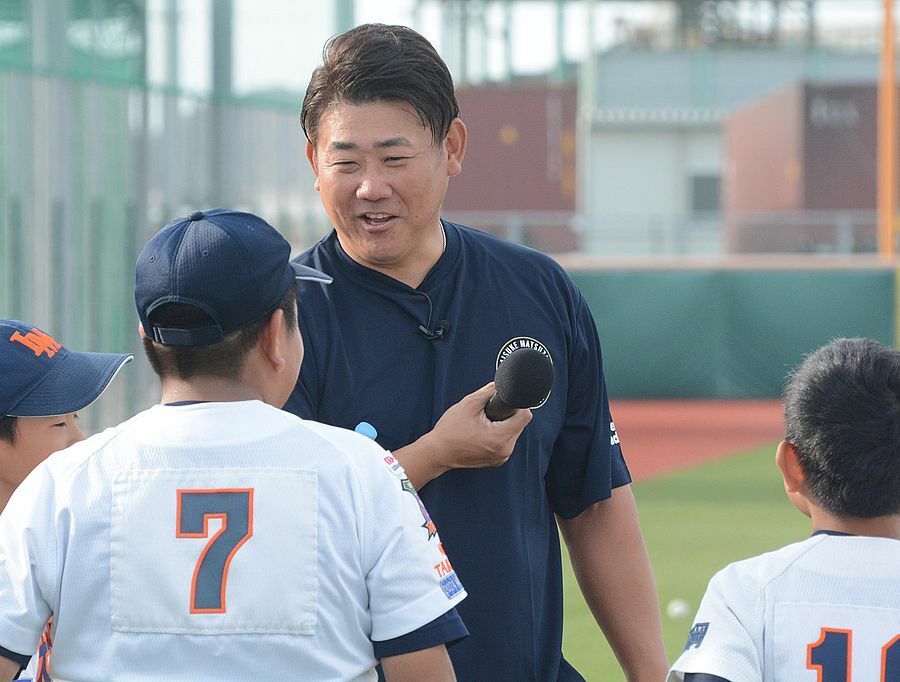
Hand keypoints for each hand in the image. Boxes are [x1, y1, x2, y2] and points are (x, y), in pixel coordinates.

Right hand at [393, 383, 531, 488]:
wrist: (438, 452)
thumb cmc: (449, 431)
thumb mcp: (468, 404)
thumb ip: (488, 391)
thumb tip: (500, 384)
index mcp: (499, 437)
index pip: (525, 416)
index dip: (518, 404)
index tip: (506, 402)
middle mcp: (504, 450)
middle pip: (520, 424)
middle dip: (508, 415)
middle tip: (489, 413)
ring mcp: (501, 457)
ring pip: (513, 433)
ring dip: (504, 425)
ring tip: (485, 423)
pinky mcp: (497, 460)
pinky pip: (506, 442)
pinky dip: (498, 435)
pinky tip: (484, 433)